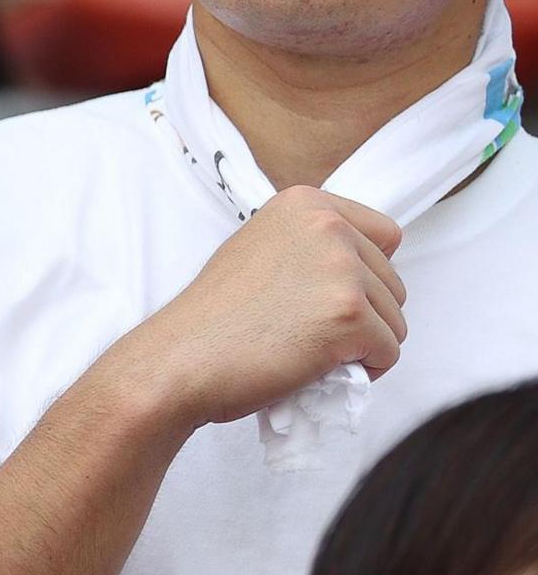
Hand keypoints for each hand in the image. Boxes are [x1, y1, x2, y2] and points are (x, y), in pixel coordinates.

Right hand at [99, 187, 404, 431]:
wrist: (179, 359)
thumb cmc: (213, 317)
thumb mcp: (259, 249)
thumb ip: (309, 245)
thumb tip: (360, 269)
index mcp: (305, 203)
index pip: (385, 237)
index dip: (361, 275)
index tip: (319, 295)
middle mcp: (328, 226)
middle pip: (393, 281)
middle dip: (362, 314)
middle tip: (305, 329)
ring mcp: (340, 270)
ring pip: (395, 320)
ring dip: (362, 344)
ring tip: (307, 349)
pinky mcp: (349, 316)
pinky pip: (388, 353)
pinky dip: (362, 371)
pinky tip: (316, 367)